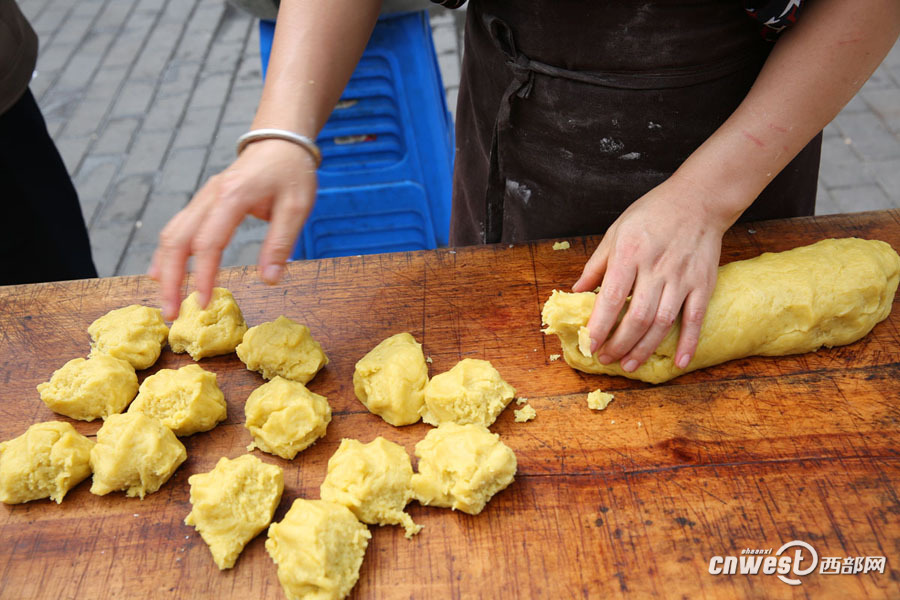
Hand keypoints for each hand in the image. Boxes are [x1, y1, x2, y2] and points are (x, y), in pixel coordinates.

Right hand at [148, 140, 316, 319]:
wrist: (280, 142)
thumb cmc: (291, 173)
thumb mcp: (296, 208)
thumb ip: (281, 244)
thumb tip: (270, 281)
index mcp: (232, 197)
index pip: (209, 242)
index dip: (202, 274)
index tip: (202, 302)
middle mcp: (209, 196)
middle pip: (177, 240)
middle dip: (170, 279)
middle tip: (171, 313)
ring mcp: (202, 198)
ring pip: (171, 234)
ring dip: (164, 269)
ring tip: (166, 301)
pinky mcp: (202, 202)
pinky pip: (178, 228)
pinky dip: (168, 254)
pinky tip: (161, 274)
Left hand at [572, 175, 734, 371]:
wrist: (698, 199)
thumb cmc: (651, 214)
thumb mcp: (616, 232)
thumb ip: (597, 265)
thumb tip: (576, 291)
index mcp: (630, 253)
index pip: (613, 298)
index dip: (600, 325)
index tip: (589, 344)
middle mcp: (656, 268)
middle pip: (637, 317)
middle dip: (619, 344)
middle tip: (606, 359)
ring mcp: (682, 278)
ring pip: (663, 323)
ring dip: (644, 348)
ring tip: (629, 364)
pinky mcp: (703, 284)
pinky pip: (695, 319)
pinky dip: (687, 343)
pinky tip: (677, 362)